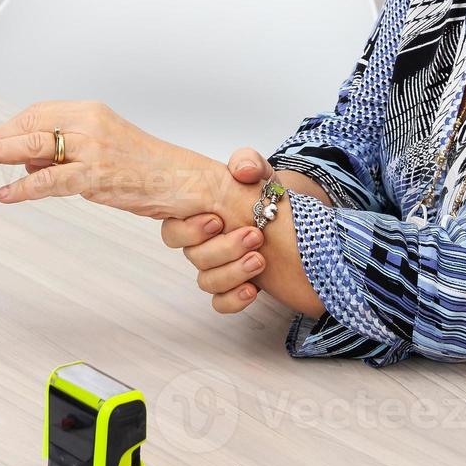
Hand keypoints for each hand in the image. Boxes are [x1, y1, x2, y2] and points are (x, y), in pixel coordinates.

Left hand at [0, 100, 235, 219]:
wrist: (184, 180)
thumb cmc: (145, 167)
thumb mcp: (102, 148)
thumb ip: (65, 151)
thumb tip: (25, 162)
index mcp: (90, 111)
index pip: (38, 113)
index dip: (8, 127)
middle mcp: (90, 123)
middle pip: (31, 125)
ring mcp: (94, 148)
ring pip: (36, 146)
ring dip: (0, 152)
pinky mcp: (98, 175)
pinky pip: (53, 180)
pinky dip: (25, 186)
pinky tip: (8, 192)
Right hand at [161, 147, 275, 313]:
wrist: (291, 220)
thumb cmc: (266, 196)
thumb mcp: (260, 173)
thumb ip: (248, 162)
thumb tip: (240, 171)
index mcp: (199, 216)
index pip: (174, 231)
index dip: (190, 230)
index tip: (218, 220)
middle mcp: (204, 244)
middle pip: (193, 257)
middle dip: (223, 249)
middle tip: (254, 236)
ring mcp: (219, 267)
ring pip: (207, 281)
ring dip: (232, 272)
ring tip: (260, 260)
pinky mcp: (236, 287)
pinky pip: (221, 303)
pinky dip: (234, 299)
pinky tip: (254, 290)